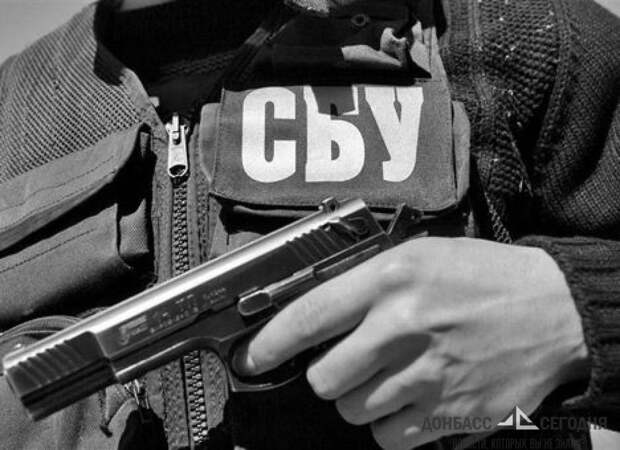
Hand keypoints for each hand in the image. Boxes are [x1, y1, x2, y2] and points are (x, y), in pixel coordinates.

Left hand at [234, 238, 589, 448]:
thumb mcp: (421, 255)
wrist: (553, 310)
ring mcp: (427, 375)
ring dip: (360, 398)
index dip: (271, 342)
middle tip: (346, 364)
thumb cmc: (485, 277)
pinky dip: (389, 424)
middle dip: (326, 376)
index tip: (253, 357)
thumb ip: (368, 281)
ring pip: (353, 410)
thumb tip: (318, 310)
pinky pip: (388, 437)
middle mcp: (403, 327)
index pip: (310, 315)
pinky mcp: (449, 413)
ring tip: (388, 377)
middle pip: (325, 378)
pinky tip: (409, 399)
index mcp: (392, 279)